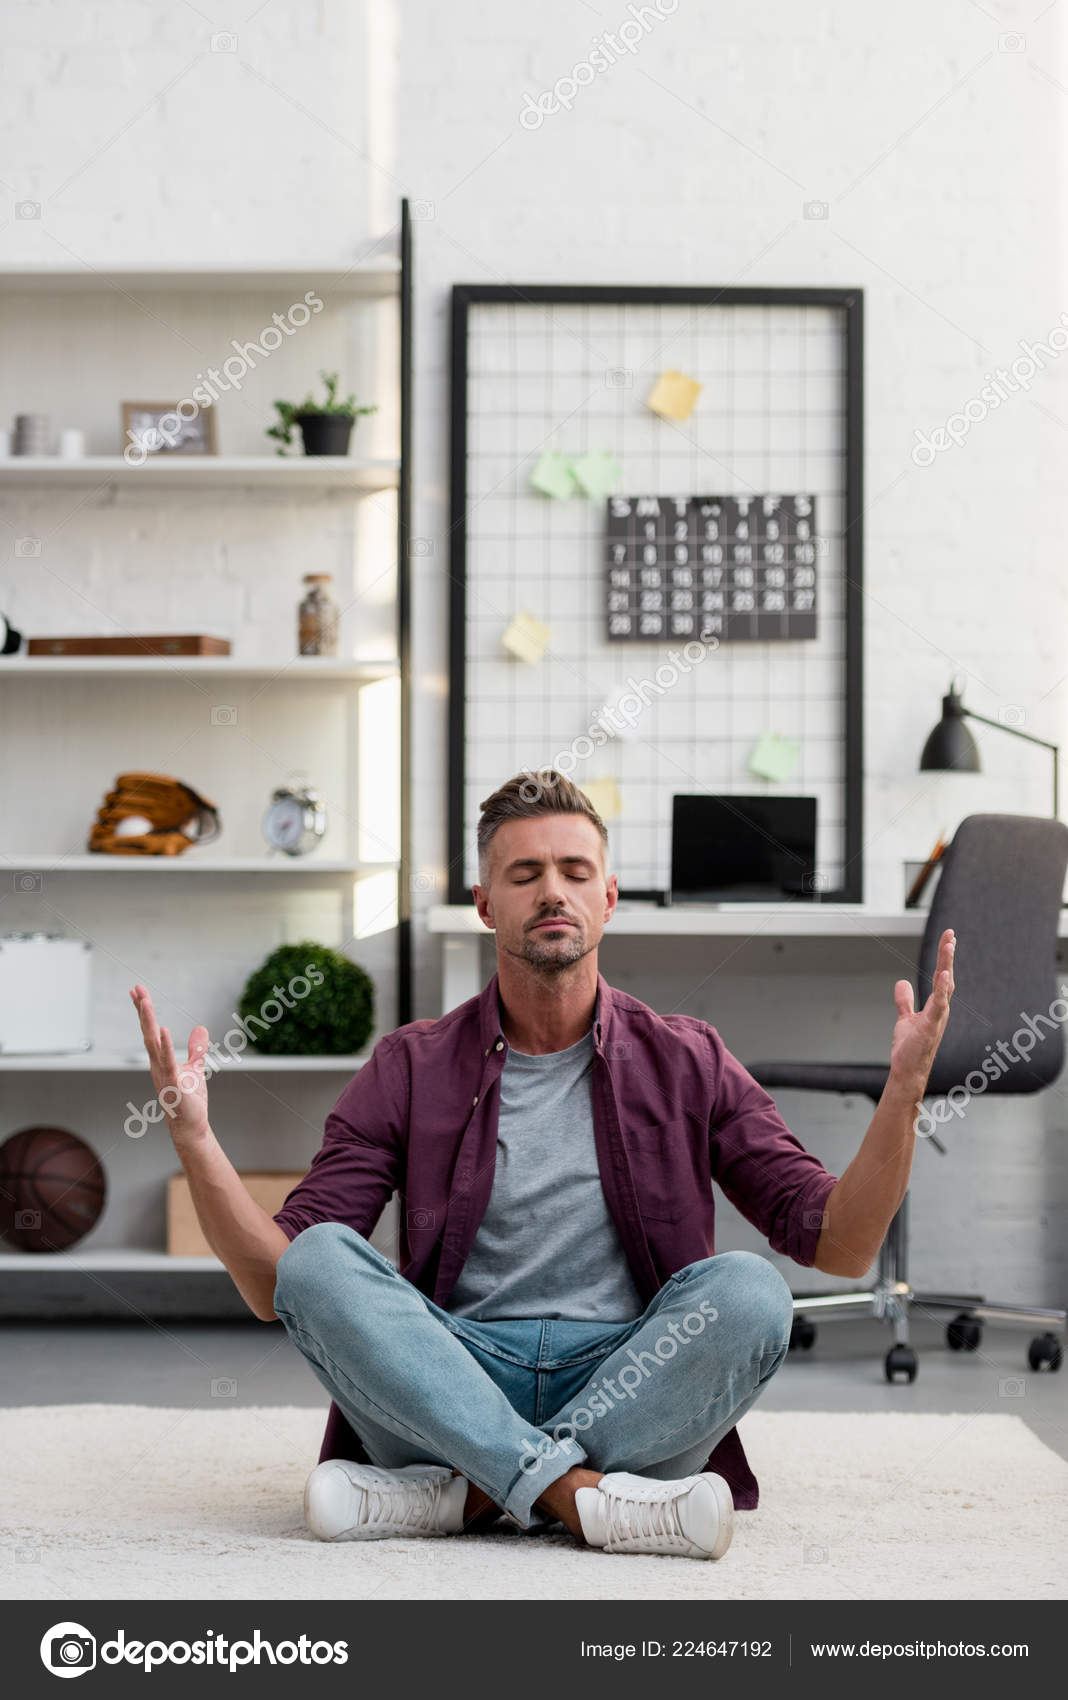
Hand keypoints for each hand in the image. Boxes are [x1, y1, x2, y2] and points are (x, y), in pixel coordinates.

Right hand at [129, 982, 211, 1144]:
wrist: (190, 1125)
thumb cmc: (189, 1099)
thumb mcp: (195, 1068)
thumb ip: (196, 1049)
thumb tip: (200, 1028)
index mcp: (160, 1060)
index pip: (150, 1031)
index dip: (144, 1012)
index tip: (138, 992)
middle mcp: (157, 1064)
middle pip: (147, 1032)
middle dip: (142, 1010)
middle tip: (136, 988)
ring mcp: (163, 1073)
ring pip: (153, 1043)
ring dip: (148, 1022)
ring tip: (145, 1001)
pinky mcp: (174, 1083)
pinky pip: (168, 1061)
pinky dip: (164, 1045)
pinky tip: (161, 1029)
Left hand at [889, 927, 955, 1096]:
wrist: (908, 1072)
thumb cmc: (910, 1048)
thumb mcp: (905, 1018)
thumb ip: (905, 1000)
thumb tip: (902, 982)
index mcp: (935, 1006)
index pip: (940, 975)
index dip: (944, 957)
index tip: (949, 937)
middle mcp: (940, 1009)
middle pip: (945, 976)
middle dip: (947, 954)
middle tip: (950, 933)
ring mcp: (937, 1018)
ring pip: (944, 987)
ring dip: (946, 965)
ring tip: (949, 946)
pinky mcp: (930, 1027)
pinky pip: (938, 1005)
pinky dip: (942, 990)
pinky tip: (944, 975)